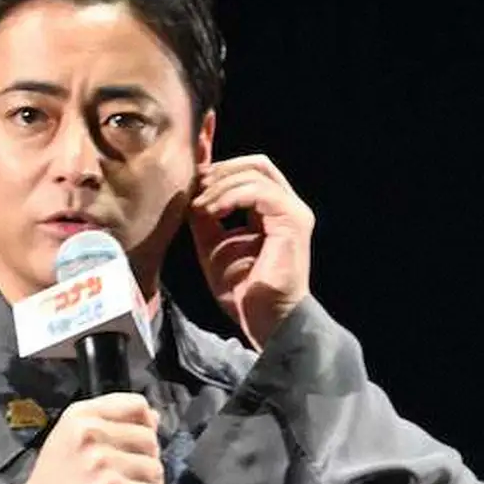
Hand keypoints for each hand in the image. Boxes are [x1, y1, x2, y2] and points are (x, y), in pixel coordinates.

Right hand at [10, 393, 164, 483]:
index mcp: (80, 415)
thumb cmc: (54, 483)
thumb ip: (109, 423)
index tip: (142, 444)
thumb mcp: (71, 439)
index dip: (148, 425)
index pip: (136, 405)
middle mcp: (88, 431)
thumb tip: (153, 417)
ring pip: (154, 467)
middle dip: (150, 461)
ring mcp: (99, 459)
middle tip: (138, 477)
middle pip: (149, 438)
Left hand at [190, 153, 314, 349]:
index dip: (220, 164)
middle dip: (220, 171)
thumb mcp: (212, 244)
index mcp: (270, 210)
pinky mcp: (293, 221)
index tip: (194, 166)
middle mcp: (286, 206)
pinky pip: (260, 192)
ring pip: (256, 174)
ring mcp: (293, 211)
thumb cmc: (242, 289)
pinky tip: (213, 211)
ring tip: (200, 207)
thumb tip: (190, 190)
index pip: (249, 170)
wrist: (264, 319)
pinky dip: (232, 196)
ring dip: (221, 186)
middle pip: (255, 164)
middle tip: (195, 188)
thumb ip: (205, 216)